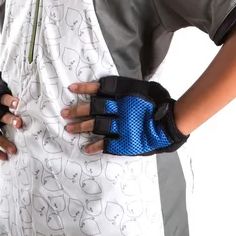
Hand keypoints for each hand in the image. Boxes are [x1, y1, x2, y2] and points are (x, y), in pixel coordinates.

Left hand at [62, 77, 189, 155]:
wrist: (172, 125)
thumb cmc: (161, 103)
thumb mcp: (146, 88)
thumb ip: (129, 88)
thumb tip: (115, 87)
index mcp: (124, 94)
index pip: (99, 89)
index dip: (84, 88)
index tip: (72, 88)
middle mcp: (119, 109)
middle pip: (93, 108)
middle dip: (77, 110)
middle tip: (64, 113)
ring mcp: (121, 126)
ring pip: (96, 125)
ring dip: (81, 126)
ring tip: (69, 128)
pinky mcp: (124, 142)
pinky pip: (106, 144)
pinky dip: (94, 146)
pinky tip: (85, 148)